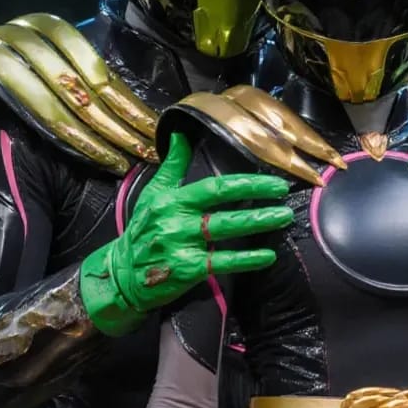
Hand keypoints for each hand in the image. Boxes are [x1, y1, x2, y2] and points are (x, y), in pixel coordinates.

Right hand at [80, 132, 293, 334]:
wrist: (123, 273)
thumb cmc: (143, 231)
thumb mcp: (153, 195)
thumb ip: (172, 166)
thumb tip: (182, 135)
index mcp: (172, 199)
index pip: (213, 186)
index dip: (245, 182)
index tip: (271, 181)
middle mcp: (176, 219)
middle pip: (223, 205)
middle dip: (257, 198)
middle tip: (284, 194)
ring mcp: (182, 245)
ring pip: (225, 230)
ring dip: (257, 223)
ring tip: (283, 218)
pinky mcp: (187, 270)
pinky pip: (222, 262)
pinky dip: (247, 260)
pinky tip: (267, 256)